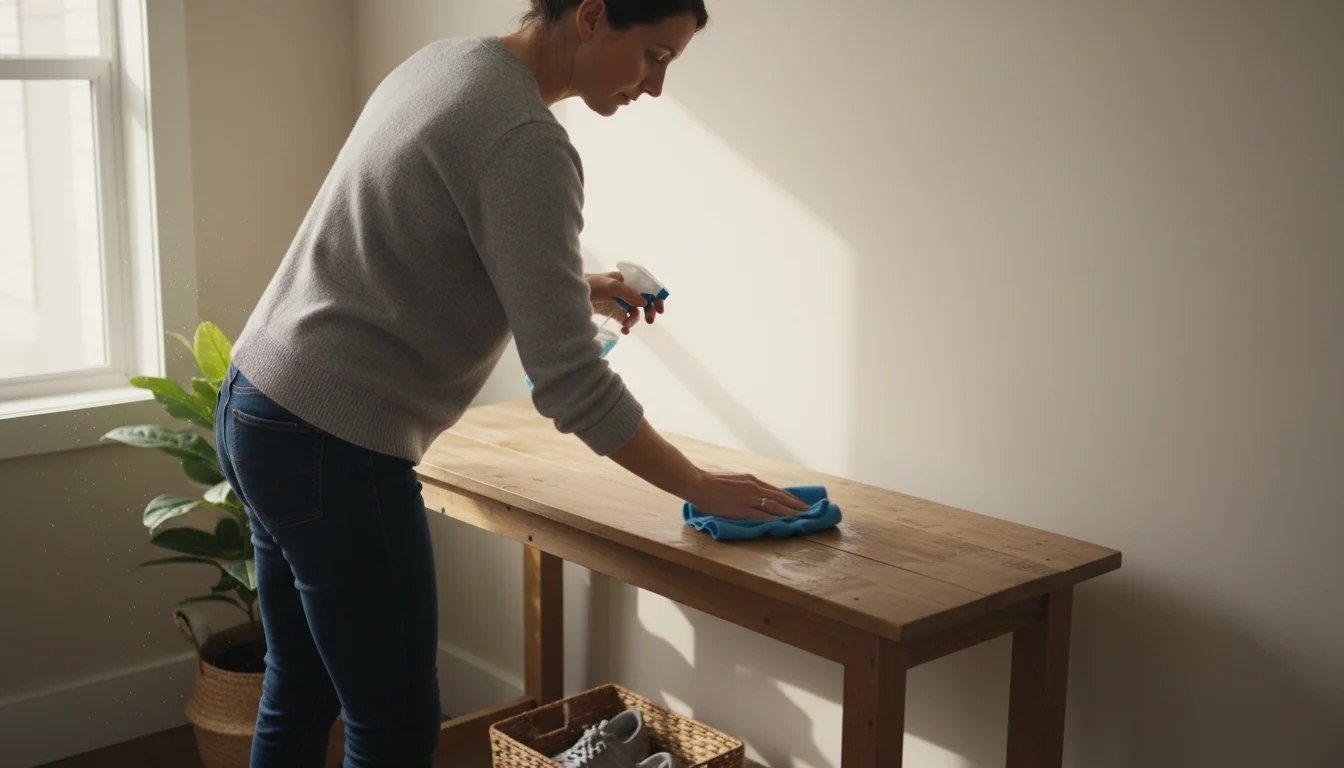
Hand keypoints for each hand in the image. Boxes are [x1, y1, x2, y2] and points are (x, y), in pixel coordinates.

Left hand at [586, 271, 664, 334]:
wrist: (569, 297)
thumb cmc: (590, 286)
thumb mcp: (611, 286)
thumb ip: (628, 293)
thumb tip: (645, 302)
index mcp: (626, 279)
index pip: (646, 286)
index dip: (656, 296)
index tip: (660, 308)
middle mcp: (624, 290)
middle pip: (644, 300)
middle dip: (649, 310)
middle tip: (650, 320)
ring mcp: (618, 301)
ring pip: (634, 312)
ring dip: (634, 320)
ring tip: (626, 327)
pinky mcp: (612, 312)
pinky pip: (625, 320)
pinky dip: (627, 326)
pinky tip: (624, 331)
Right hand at [685, 471, 812, 520]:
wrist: (698, 483)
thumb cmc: (710, 482)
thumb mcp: (732, 480)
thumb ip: (744, 486)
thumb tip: (752, 493)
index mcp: (752, 480)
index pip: (776, 490)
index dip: (790, 498)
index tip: (800, 503)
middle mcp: (754, 487)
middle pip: (781, 497)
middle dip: (797, 505)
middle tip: (810, 511)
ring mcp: (749, 498)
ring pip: (776, 506)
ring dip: (791, 513)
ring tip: (803, 518)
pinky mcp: (742, 509)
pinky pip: (763, 516)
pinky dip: (775, 520)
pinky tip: (784, 524)